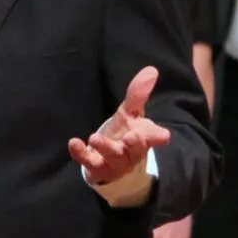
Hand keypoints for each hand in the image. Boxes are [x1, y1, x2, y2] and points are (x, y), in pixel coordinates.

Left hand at [69, 66, 170, 184]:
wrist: (109, 162)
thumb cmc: (125, 133)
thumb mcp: (131, 113)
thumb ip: (138, 94)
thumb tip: (151, 70)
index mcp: (142, 139)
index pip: (152, 137)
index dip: (157, 136)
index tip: (163, 136)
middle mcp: (130, 153)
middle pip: (134, 151)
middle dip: (134, 145)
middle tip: (130, 136)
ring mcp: (113, 162)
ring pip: (112, 157)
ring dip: (105, 147)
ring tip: (94, 138)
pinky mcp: (95, 167)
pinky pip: (87, 162)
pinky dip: (80, 153)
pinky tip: (74, 142)